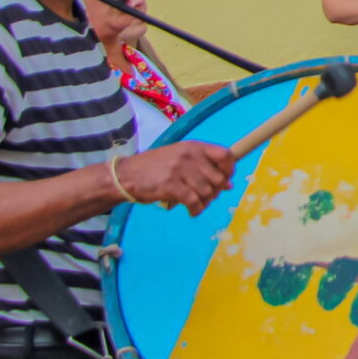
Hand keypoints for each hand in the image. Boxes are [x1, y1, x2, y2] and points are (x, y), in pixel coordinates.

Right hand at [120, 142, 234, 214]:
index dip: (230, 169)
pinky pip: (194, 201)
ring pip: (207, 191)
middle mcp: (189, 155)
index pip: (225, 155)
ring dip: (206, 203)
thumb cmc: (156, 167)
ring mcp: (180, 169)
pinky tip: (192, 212)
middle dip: (216, 192)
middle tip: (208, 197)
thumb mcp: (181, 159)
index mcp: (194, 147)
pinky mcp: (171, 185)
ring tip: (199, 205)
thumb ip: (204, 168)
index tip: (226, 180)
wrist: (127, 174)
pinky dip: (196, 210)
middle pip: (218, 178)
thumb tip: (229, 185)